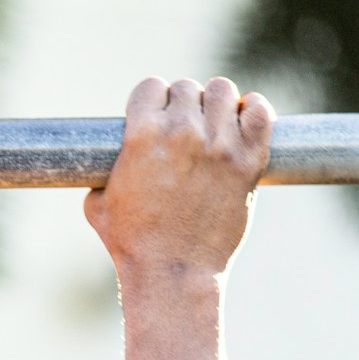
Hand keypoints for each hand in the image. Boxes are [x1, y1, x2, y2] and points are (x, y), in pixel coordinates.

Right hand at [84, 76, 273, 279]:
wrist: (173, 272)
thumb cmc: (132, 243)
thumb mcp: (98, 204)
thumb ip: (103, 173)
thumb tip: (104, 166)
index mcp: (142, 135)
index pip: (150, 87)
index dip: (151, 101)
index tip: (155, 116)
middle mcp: (183, 132)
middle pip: (187, 88)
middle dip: (182, 105)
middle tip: (184, 128)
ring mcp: (220, 144)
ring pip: (224, 92)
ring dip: (216, 103)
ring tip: (213, 124)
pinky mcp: (249, 160)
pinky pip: (260, 112)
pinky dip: (253, 110)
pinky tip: (242, 123)